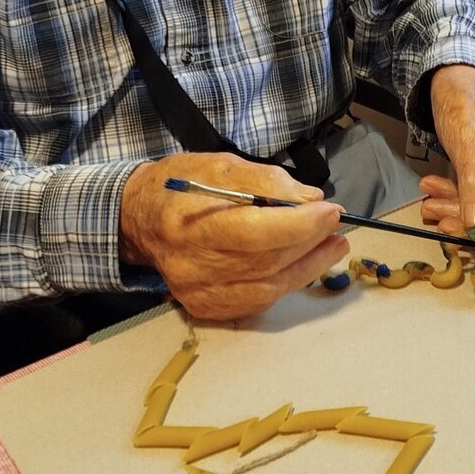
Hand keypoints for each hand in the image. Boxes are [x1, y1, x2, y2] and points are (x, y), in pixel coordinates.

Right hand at [119, 152, 348, 320]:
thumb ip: (265, 181)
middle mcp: (192, 266)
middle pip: (265, 261)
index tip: (329, 210)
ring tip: (333, 244)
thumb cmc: (179, 186)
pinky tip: (304, 265)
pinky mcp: (206, 307)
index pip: (253, 232)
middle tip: (336, 223)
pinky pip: (258, 301)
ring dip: (308, 265)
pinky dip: (287, 282)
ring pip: (268, 286)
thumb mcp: (219, 166)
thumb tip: (309, 199)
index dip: (299, 224)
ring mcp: (198, 292)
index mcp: (189, 224)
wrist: (138, 219)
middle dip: (309, 241)